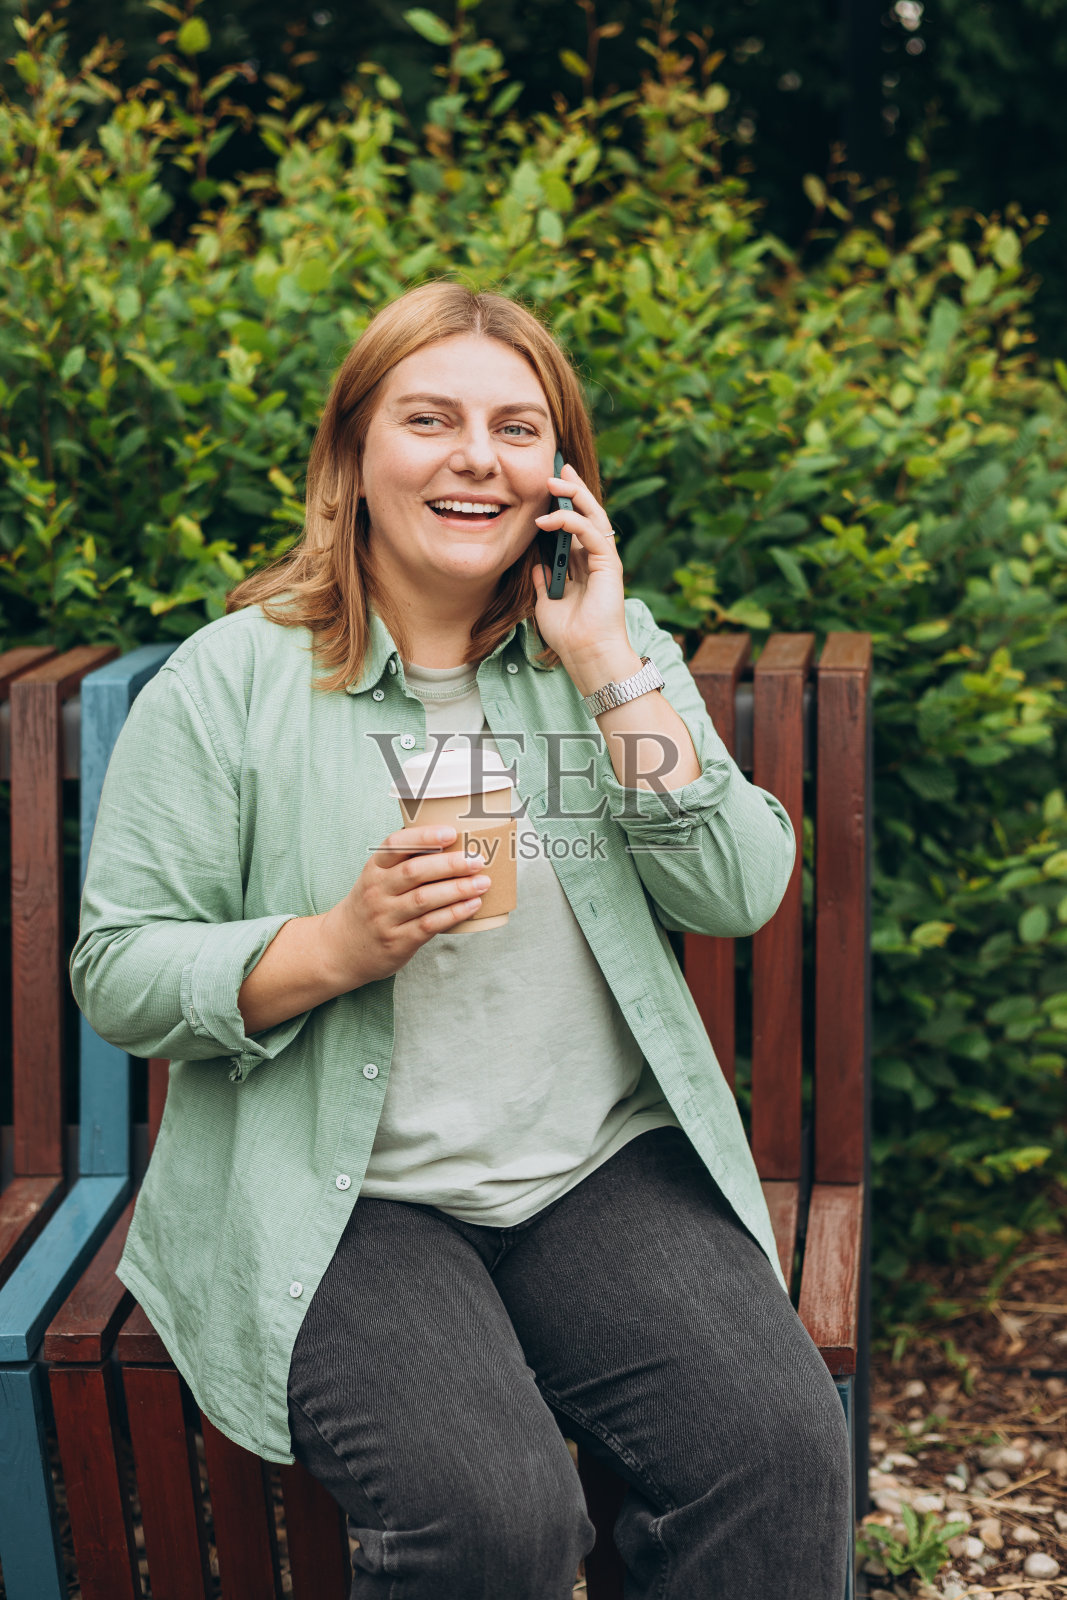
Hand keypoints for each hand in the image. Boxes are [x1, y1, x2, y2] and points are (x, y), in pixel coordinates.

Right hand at [320, 824, 490, 988]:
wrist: (341, 948)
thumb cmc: (371, 905)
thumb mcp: (376, 878)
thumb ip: (404, 861)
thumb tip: (451, 837)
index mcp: (374, 869)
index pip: (395, 845)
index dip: (424, 837)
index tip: (451, 832)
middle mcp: (377, 891)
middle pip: (414, 872)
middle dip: (450, 864)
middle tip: (477, 859)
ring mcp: (386, 917)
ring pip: (424, 899)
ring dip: (458, 889)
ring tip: (483, 882)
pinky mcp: (398, 941)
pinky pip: (429, 924)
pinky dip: (453, 913)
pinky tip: (472, 905)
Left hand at [532, 463, 632, 679]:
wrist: (585, 655)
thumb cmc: (569, 635)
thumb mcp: (546, 603)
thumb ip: (543, 582)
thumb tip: (534, 565)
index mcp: (582, 566)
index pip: (573, 526)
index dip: (563, 503)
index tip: (549, 483)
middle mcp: (595, 559)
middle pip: (587, 514)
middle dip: (573, 488)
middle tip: (557, 465)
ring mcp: (604, 561)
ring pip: (594, 516)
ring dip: (574, 495)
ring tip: (554, 480)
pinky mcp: (609, 565)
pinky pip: (593, 534)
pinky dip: (571, 522)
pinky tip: (549, 519)